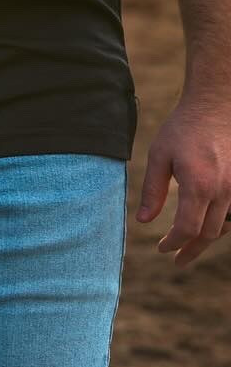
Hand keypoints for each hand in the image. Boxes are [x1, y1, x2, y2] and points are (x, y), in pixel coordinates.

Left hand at [136, 95, 230, 265]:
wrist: (216, 106)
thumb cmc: (183, 129)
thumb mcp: (159, 156)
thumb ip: (152, 191)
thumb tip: (144, 221)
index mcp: (200, 186)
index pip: (187, 229)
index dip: (173, 243)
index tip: (162, 248)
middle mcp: (224, 191)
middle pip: (209, 233)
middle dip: (190, 249)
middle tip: (176, 260)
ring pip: (224, 225)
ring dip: (206, 239)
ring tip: (189, 248)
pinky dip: (221, 225)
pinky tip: (207, 228)